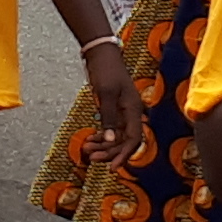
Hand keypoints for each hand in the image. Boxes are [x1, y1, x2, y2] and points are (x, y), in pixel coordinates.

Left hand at [79, 36, 144, 158]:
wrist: (101, 54)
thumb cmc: (105, 70)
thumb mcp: (105, 93)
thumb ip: (108, 117)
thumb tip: (110, 140)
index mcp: (133, 109)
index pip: (134, 139)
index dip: (124, 155)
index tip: (112, 168)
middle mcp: (131, 113)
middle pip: (125, 141)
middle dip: (109, 152)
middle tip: (92, 157)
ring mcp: (123, 112)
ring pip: (117, 137)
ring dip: (103, 145)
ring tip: (87, 149)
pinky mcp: (115, 110)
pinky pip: (111, 129)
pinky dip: (102, 136)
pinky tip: (90, 140)